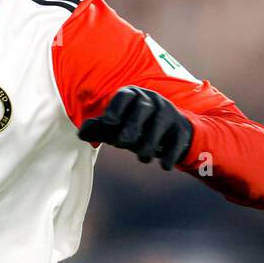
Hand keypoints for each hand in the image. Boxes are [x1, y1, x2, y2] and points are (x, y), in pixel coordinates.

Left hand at [77, 86, 193, 170]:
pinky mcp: (182, 129)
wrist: (169, 130)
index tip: (109, 122)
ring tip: (143, 158)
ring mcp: (169, 113)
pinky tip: (164, 166)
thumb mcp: (116, 125)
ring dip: (150, 143)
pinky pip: (177, 140)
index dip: (116, 107)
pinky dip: (171, 154)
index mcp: (132, 96)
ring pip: (160, 123)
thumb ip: (98, 129)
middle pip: (143, 108)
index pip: (124, 96)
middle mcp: (151, 100)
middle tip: (122, 143)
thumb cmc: (134, 126)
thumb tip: (81, 134)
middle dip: (132, 126)